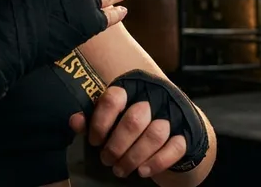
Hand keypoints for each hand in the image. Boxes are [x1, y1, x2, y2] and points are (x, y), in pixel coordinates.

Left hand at [69, 87, 187, 178]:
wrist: (172, 128)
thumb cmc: (134, 123)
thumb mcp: (113, 118)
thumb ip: (94, 119)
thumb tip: (74, 121)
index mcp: (132, 88)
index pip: (114, 98)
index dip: (101, 122)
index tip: (94, 141)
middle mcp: (154, 97)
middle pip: (134, 119)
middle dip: (116, 146)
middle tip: (107, 160)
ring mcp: (173, 114)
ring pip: (155, 134)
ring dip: (134, 157)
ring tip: (121, 170)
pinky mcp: (186, 133)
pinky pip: (175, 148)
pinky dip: (157, 162)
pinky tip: (142, 171)